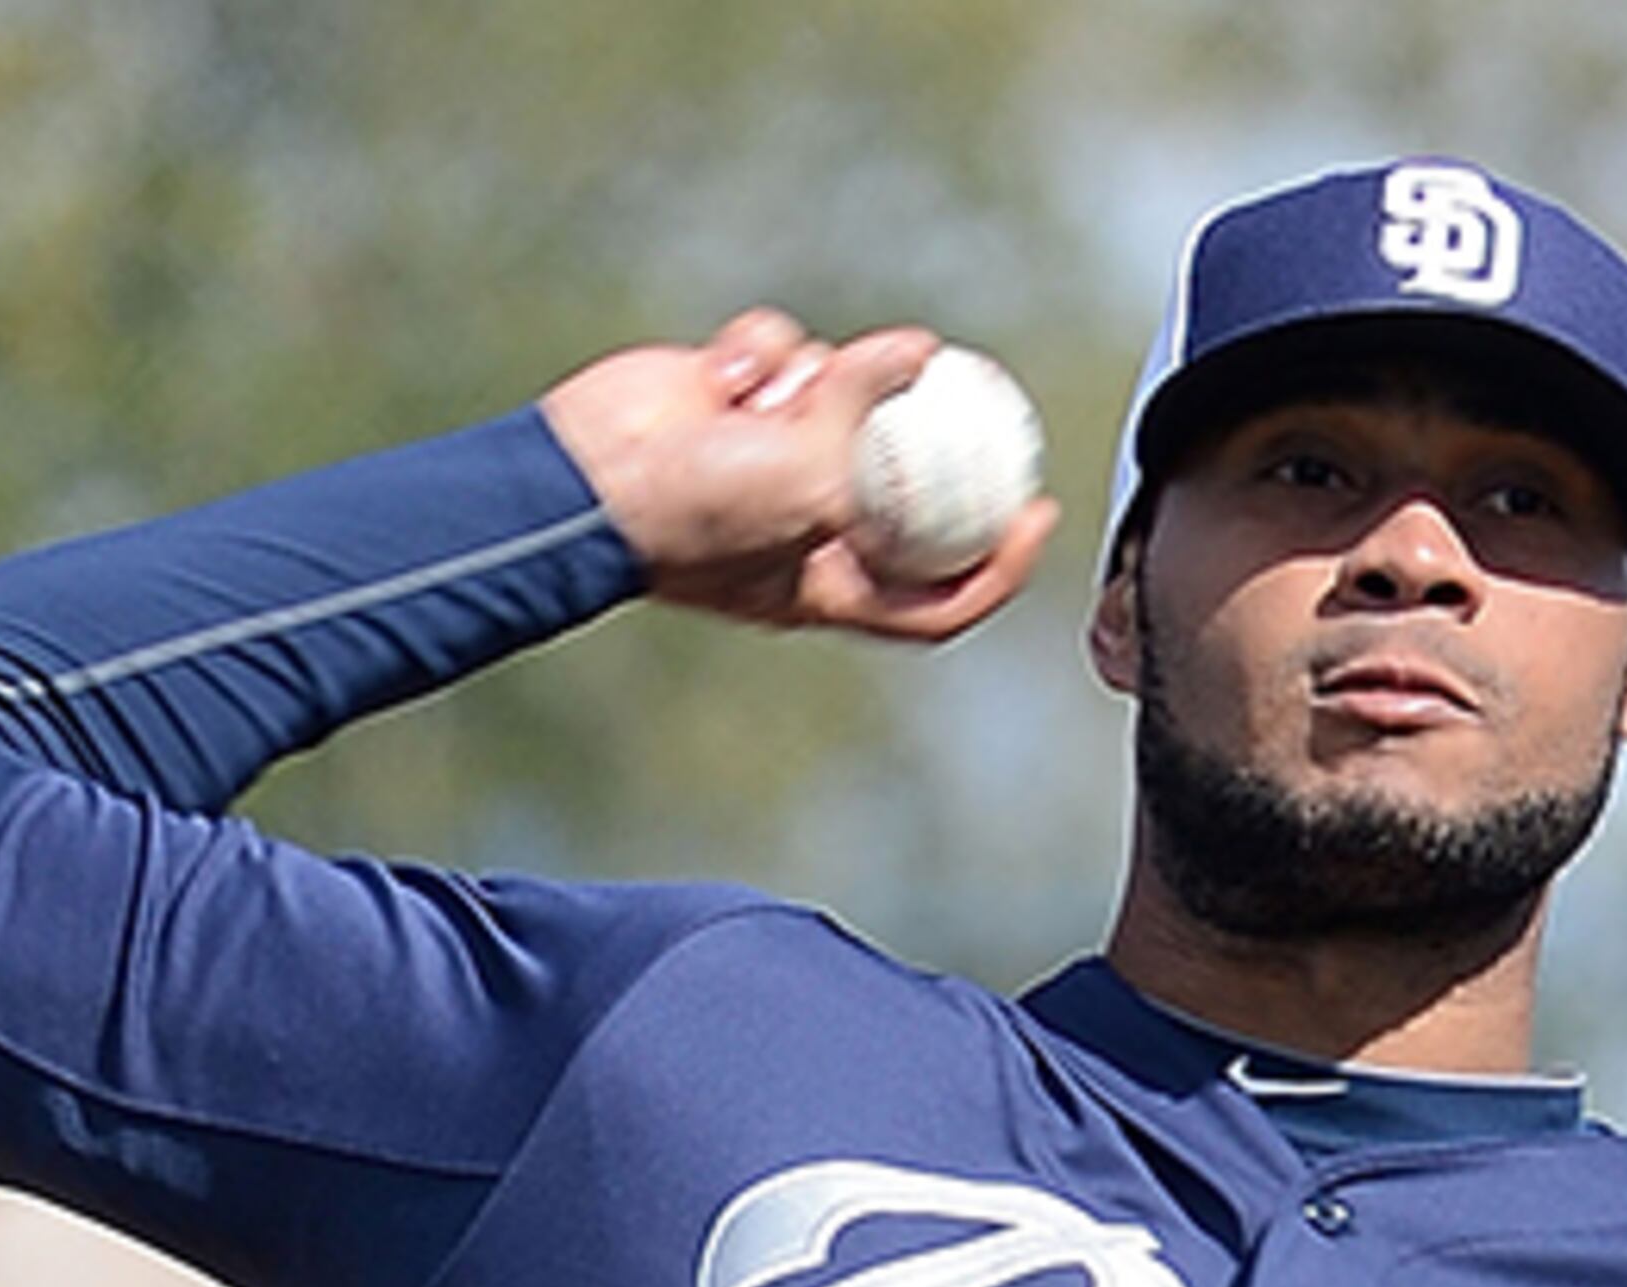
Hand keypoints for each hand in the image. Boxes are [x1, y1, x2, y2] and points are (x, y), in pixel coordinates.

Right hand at [538, 311, 1055, 643]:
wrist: (587, 474)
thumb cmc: (695, 512)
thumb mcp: (808, 482)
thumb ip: (870, 418)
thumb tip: (918, 352)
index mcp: (828, 583)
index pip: (932, 594)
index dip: (995, 565)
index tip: (1040, 513)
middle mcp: (806, 521)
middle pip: (900, 479)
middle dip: (929, 435)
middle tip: (983, 390)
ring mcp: (771, 455)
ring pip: (842, 390)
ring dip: (819, 380)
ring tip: (771, 397)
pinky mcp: (735, 397)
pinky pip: (783, 351)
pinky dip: (761, 353)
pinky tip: (725, 377)